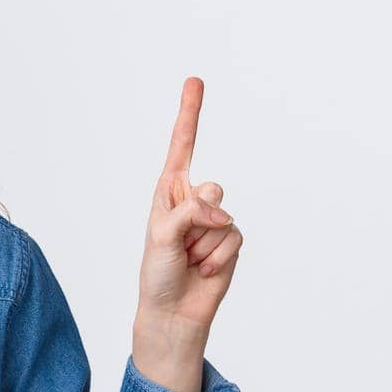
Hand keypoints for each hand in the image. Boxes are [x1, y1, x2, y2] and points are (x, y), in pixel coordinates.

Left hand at [135, 76, 243, 334]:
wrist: (173, 310)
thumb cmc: (157, 272)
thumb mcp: (161, 235)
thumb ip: (189, 211)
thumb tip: (221, 209)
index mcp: (168, 191)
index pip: (181, 146)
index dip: (189, 113)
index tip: (194, 81)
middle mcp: (192, 200)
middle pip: (211, 189)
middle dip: (197, 220)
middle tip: (179, 246)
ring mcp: (213, 220)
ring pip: (223, 219)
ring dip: (204, 246)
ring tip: (188, 260)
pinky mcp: (230, 240)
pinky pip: (234, 239)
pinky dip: (217, 259)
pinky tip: (203, 270)